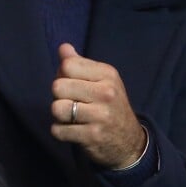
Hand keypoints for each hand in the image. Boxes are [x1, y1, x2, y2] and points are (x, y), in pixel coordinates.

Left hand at [51, 43, 145, 168]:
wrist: (128, 139)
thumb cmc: (110, 104)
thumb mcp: (102, 79)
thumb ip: (80, 63)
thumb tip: (63, 47)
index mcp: (107, 73)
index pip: (68, 65)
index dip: (62, 74)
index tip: (72, 83)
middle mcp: (106, 92)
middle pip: (58, 86)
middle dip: (59, 95)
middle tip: (71, 101)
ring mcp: (100, 115)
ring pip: (57, 108)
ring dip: (59, 114)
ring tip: (71, 116)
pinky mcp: (91, 136)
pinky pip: (58, 130)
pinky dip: (60, 131)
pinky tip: (73, 129)